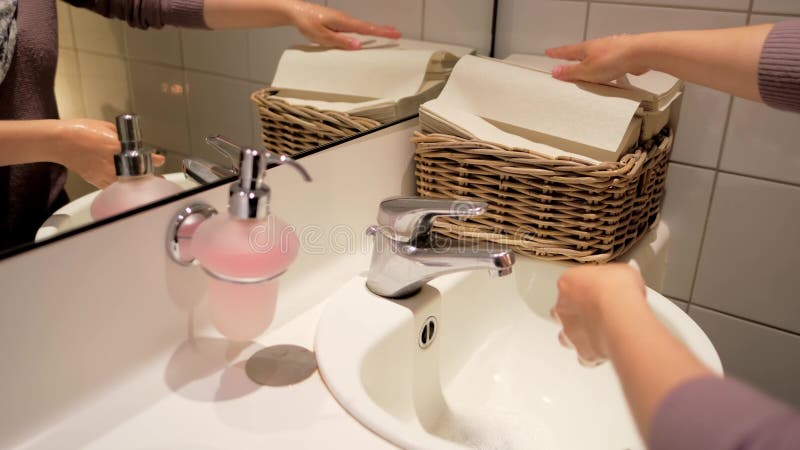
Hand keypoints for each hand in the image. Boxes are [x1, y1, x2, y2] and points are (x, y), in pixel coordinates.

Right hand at [52, 119, 163, 188]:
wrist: (60, 141)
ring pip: (125, 184)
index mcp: (115, 146)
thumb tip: (130, 140)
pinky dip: (120, 187)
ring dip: (136, 184)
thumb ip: (120, 135)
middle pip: (135, 174)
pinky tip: (126, 186)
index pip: (139, 155)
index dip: (153, 159)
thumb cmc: (80, 130)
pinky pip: (112, 187)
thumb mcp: (106, 127)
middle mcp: (111, 161)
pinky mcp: (96, 179)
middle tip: (158, 178)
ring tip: (146, 184)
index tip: (160, 160)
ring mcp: (103, 172)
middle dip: (148, 176)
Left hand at [286, 2, 400, 49]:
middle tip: (396, 33)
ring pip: (361, 26)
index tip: (395, 34)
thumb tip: (358, 46)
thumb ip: (340, 41)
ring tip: (385, 33)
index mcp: (343, 22)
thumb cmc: (306, 21)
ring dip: (374, 29)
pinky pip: (353, 28)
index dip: (382, 32)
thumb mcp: (322, 35)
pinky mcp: (335, 22)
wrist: (295, 11)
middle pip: (367, 26)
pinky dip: (363, 30)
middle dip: (382, 30)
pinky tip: (364, 34)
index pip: (367, 29)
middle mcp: (344, 20)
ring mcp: (340, 21)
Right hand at [546, 34, 648, 82]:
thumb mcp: (586, 70)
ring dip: (590, 64)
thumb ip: (571, 72)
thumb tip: (554, 72)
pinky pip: (609, 64)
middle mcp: (597, 47)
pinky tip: (608, 75)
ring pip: (596, 58)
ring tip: (586, 71)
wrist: (639, 53)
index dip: (557, 53)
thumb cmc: (611, 60)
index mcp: (585, 49)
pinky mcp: (623, 57)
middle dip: (573, 58)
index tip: (549, 52)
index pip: (566, 51)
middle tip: (565, 60)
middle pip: (581, 53)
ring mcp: (611, 50)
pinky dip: (605, 68)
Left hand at [551, 264, 646, 365]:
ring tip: (597, 334)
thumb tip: (623, 277)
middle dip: (575, 313)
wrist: (620, 314)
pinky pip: (584, 357)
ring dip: (579, 336)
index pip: (569, 284)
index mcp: (567, 283)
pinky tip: (604, 351)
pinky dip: (593, 356)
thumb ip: (616, 276)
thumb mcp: (621, 271)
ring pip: (566, 337)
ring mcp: (570, 331)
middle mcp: (563, 308)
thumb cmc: (616, 289)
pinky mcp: (582, 351)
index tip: (597, 290)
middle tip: (594, 312)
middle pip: (561, 311)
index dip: (584, 288)